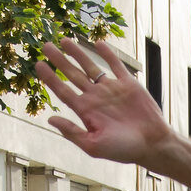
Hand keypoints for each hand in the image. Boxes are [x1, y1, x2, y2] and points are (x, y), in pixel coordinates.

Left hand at [37, 39, 175, 166]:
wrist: (152, 144)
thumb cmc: (123, 150)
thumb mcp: (93, 145)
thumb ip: (72, 132)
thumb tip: (50, 120)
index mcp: (86, 111)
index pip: (63, 91)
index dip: (50, 78)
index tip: (38, 65)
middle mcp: (96, 98)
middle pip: (73, 75)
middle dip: (59, 60)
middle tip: (45, 46)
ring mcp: (111, 89)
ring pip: (91, 67)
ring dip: (78, 53)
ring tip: (64, 40)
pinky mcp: (128, 84)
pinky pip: (115, 65)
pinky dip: (107, 54)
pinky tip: (97, 43)